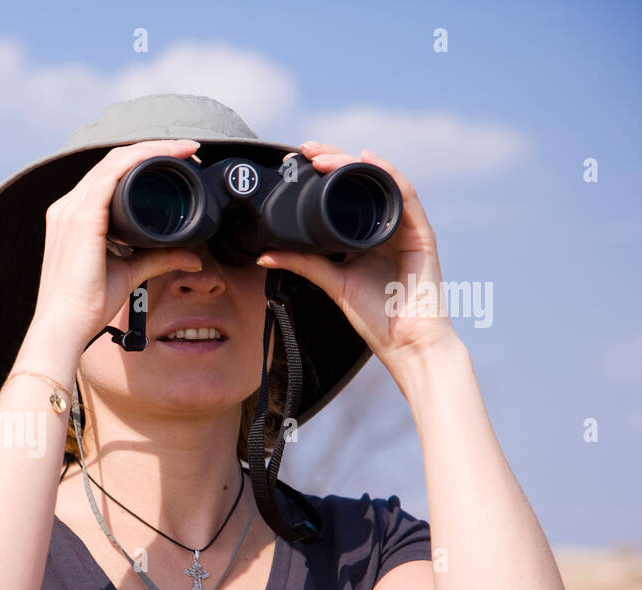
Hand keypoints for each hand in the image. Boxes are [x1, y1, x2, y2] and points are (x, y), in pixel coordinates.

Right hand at [31, 139, 209, 355]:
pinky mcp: (81, 217)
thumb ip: (159, 258)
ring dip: (151, 150)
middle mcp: (68, 207)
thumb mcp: (130, 272)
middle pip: (112, 163)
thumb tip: (192, 257)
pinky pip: (111, 174)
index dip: (141, 162)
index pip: (108, 176)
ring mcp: (71, 209)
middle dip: (151, 151)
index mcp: (74, 217)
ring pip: (113, 162)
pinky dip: (139, 160)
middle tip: (186, 152)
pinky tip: (164, 155)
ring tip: (182, 150)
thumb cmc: (87, 304)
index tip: (175, 161)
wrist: (66, 325)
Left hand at [255, 142, 460, 372]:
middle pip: (361, 181)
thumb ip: (303, 263)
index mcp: (365, 235)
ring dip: (353, 164)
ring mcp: (404, 227)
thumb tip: (265, 253)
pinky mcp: (421, 234)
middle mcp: (385, 226)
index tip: (296, 162)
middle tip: (306, 150)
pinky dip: (388, 174)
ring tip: (326, 156)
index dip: (323, 174)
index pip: (343, 194)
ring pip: (380, 182)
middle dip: (334, 160)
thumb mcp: (332, 282)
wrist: (406, 343)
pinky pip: (405, 196)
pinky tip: (370, 161)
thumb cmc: (377, 316)